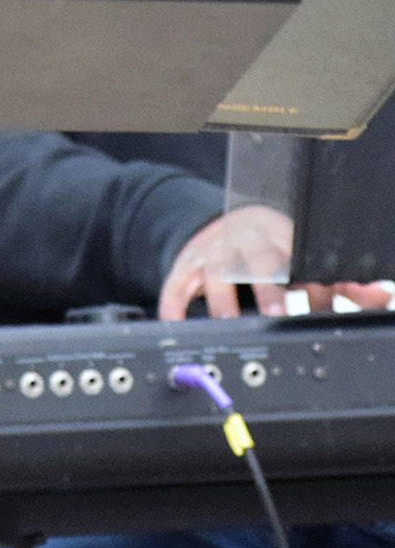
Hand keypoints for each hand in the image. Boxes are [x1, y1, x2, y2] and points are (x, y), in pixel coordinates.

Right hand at [158, 204, 392, 318]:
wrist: (223, 223)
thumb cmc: (271, 250)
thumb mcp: (302, 258)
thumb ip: (342, 283)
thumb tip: (379, 295)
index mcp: (279, 242)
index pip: (296, 259)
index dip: (308, 283)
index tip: (319, 303)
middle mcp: (244, 244)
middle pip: (254, 261)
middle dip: (266, 287)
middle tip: (277, 314)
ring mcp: (212, 254)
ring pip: (214, 272)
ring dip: (223, 300)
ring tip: (231, 325)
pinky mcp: (185, 267)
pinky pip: (175, 284)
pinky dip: (174, 305)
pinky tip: (178, 324)